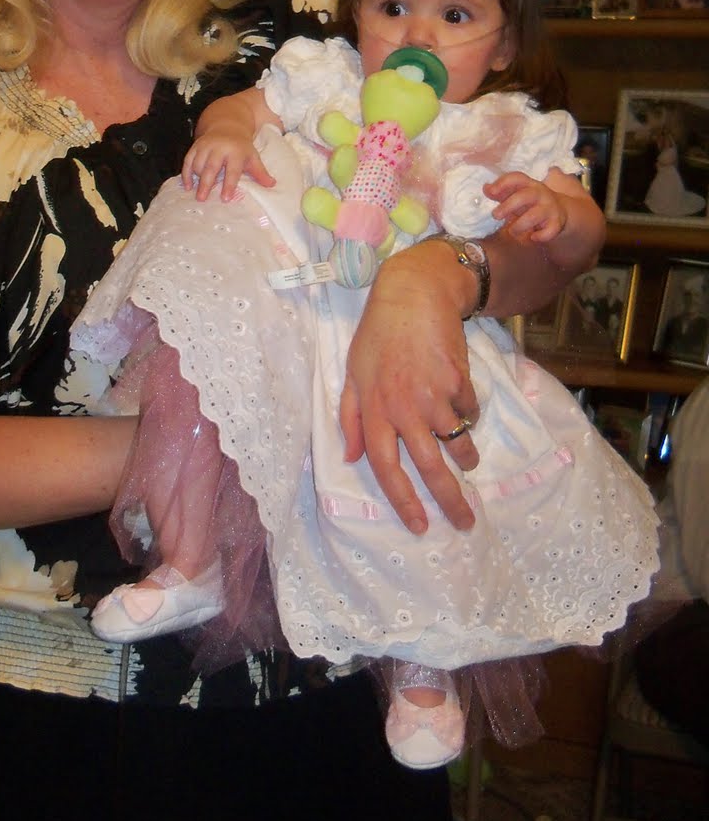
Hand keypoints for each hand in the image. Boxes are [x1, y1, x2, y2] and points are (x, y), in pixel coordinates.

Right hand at [182, 128, 274, 201]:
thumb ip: (260, 172)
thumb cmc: (240, 147)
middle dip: (206, 184)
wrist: (227, 125)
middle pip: (211, 167)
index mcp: (235, 152)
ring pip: (198, 164)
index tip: (225, 198)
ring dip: (197, 179)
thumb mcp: (252, 157)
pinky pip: (188, 160)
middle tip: (202, 199)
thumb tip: (272, 185)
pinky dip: (186, 173)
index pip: (232, 170)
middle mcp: (219, 148)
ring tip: (197, 193)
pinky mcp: (196, 146)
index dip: (229, 184)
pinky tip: (187, 186)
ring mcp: (206, 146)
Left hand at [339, 241, 480, 534]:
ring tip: (468, 462)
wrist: (415, 295)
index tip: (419, 526)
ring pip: (457, 443)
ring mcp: (433, 395)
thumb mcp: (353, 374)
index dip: (402, 500)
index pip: (385, 466)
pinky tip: (459, 397)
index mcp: (373, 410)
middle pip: (429, 467)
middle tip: (465, 523)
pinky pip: (469, 412)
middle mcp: (403, 408)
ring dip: (466, 458)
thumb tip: (351, 458)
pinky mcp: (459, 381)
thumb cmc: (378, 334)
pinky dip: (468, 413)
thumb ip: (350, 418)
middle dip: (450, 501)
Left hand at [485, 172, 566, 243]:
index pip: (517, 178)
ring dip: (520, 225)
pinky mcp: (557, 223)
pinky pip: (550, 230)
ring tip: (512, 231)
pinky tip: (533, 238)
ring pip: (534, 215)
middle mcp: (540, 194)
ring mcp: (550, 208)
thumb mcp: (517, 195)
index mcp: (528, 184)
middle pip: (524, 196)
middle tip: (495, 215)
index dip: (503, 183)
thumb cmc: (531, 203)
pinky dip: (541, 236)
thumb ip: (501, 193)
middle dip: (508, 206)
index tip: (490, 192)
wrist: (561, 210)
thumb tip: (486, 189)